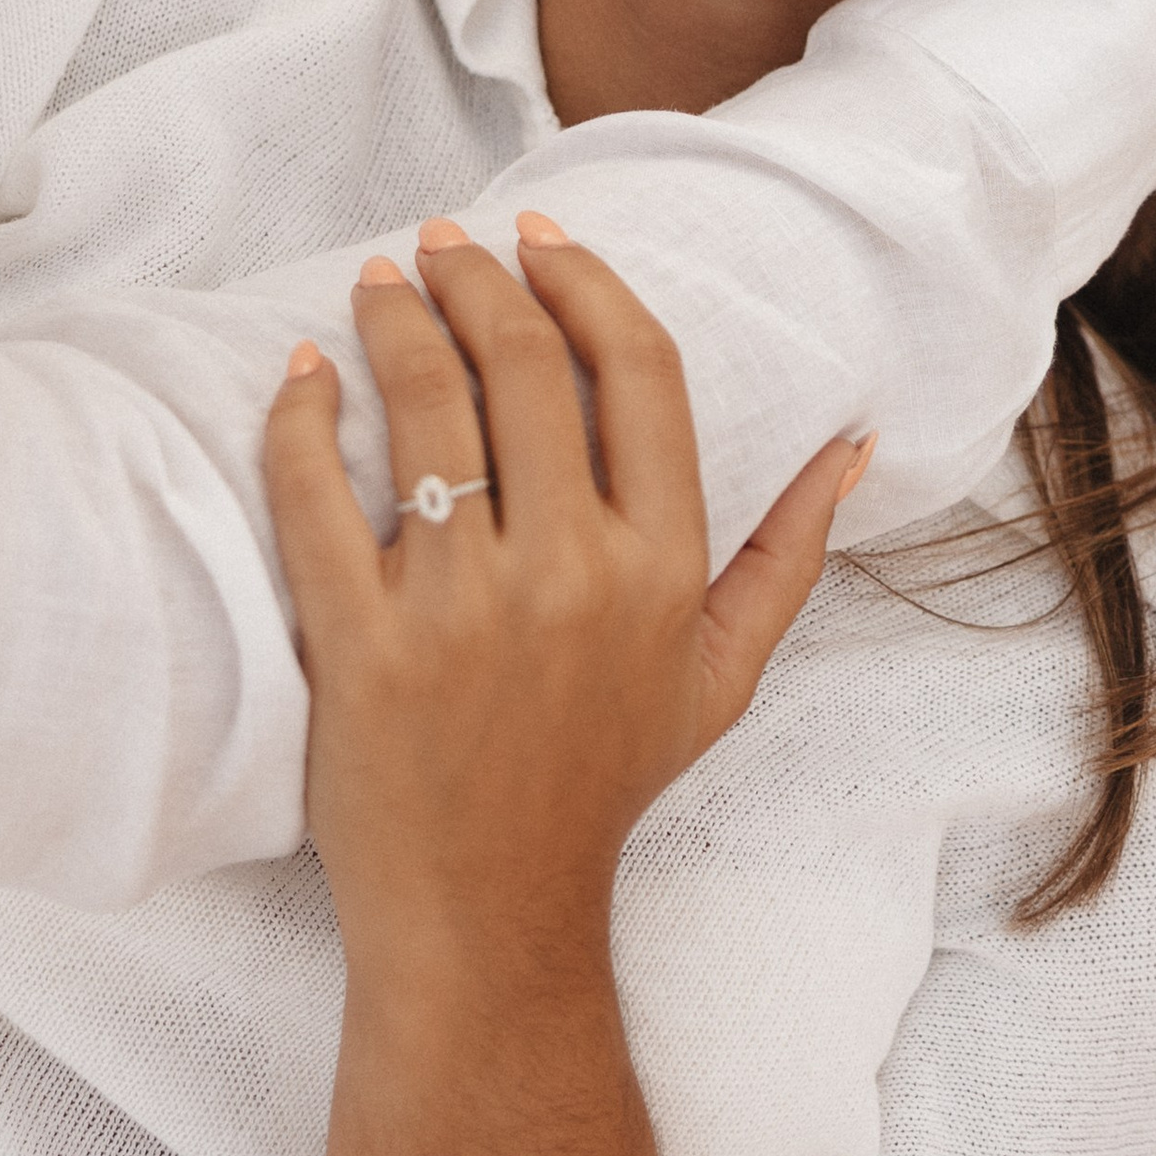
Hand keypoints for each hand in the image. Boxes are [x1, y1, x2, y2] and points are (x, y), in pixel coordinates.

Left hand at [269, 213, 860, 1155]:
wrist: (491, 919)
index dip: (587, 284)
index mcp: (663, 568)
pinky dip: (301, 421)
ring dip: (396, 322)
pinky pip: (319, 501)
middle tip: (442, 242)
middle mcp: (573, 576)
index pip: (635, 373)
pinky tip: (300, 373)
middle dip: (478, 279)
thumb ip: (787, 555)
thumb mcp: (722, 677)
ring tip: (379, 280)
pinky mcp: (363, 648)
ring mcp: (464, 611)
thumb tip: (854, 442)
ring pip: (426, 413)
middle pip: (525, 368)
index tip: (541, 236)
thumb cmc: (603, 785)